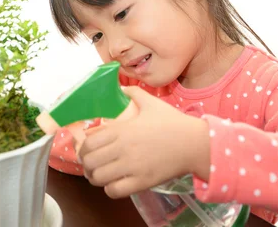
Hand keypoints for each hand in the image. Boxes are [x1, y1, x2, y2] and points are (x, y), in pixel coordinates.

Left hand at [78, 85, 210, 198]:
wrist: (194, 143)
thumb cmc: (173, 123)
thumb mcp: (151, 103)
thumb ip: (133, 93)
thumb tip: (120, 87)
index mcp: (122, 129)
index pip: (88, 143)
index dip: (82, 149)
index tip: (86, 151)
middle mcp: (123, 148)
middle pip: (89, 162)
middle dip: (86, 165)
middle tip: (91, 164)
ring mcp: (132, 166)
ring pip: (98, 178)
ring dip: (96, 178)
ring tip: (101, 175)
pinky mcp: (142, 182)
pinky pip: (114, 191)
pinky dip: (110, 189)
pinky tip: (115, 183)